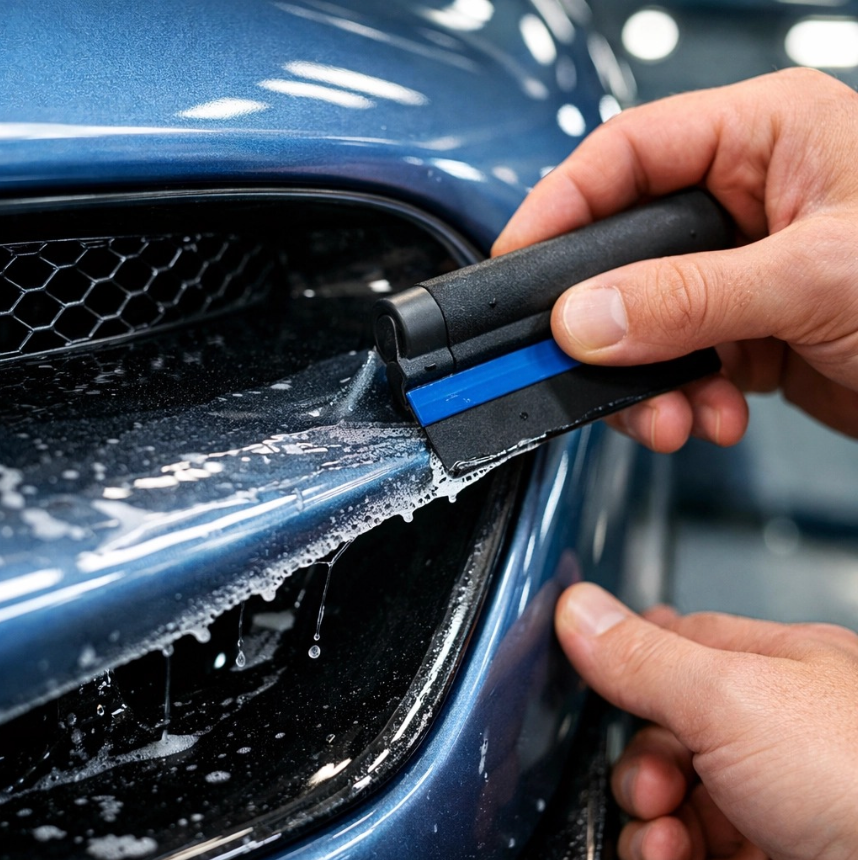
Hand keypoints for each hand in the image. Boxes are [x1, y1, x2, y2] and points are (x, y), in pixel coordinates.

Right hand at [493, 69, 857, 451]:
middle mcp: (744, 199)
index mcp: (763, 138)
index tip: (517, 263)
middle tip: (585, 363)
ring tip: (674, 416)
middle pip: (624, 250)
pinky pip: (679, 363)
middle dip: (608, 322)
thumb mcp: (813, 280)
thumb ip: (687, 297)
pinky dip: (684, 401)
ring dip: (648, 380)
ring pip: (644, 320)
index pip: (626, 155)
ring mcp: (741, 270)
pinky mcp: (746, 329)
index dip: (560, 207)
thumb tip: (584, 316)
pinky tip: (714, 418)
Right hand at [555, 583, 857, 859]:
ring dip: (646, 814)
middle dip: (639, 758)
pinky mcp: (764, 856)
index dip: (630, 663)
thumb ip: (645, 657)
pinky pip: (687, 846)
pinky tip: (671, 854)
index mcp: (781, 667)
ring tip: (660, 830)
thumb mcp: (731, 699)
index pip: (681, 644)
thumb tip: (577, 609)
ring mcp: (773, 799)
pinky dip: (664, 851)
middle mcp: (779, 731)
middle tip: (648, 783)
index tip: (592, 682)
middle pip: (668, 729)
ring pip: (674, 795)